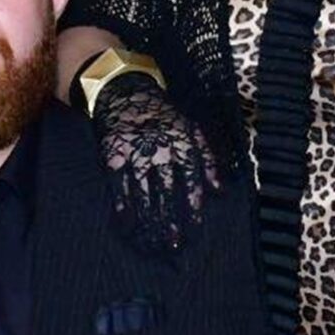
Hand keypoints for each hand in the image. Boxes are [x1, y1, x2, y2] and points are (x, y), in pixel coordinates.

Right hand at [89, 74, 221, 254]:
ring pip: (143, 189)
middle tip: (174, 242)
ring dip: (148, 217)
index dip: (193, 201)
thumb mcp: (191, 129)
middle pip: (167, 187)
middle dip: (170, 217)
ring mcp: (135, 151)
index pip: (191, 175)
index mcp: (181, 141)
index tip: (195, 225)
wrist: (125, 91)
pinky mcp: (113, 154)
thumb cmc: (163, 117)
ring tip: (153, 239)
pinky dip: (122, 204)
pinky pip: (118, 183)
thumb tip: (221, 191)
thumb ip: (208, 159)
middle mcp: (159, 147)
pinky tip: (127, 222)